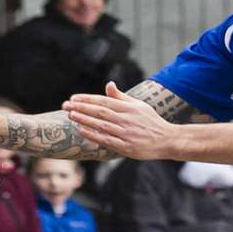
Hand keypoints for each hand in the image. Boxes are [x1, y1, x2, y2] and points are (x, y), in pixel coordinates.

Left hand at [63, 82, 183, 159]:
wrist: (167, 140)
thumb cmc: (150, 122)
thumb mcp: (138, 105)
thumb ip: (121, 97)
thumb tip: (108, 84)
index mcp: (129, 108)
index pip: (104, 101)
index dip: (87, 99)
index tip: (73, 98)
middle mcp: (127, 119)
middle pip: (100, 111)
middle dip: (81, 108)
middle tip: (65, 105)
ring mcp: (126, 133)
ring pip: (101, 125)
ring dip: (84, 119)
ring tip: (70, 115)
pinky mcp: (126, 147)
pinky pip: (106, 140)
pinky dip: (93, 135)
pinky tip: (81, 130)